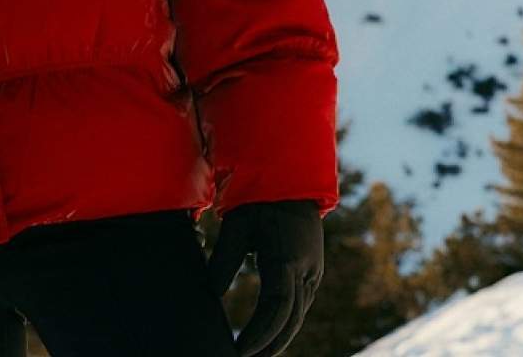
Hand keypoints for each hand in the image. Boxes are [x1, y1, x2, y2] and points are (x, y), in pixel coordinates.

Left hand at [204, 199, 323, 356]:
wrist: (292, 182)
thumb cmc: (259, 201)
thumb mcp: (236, 227)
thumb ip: (223, 261)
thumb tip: (210, 294)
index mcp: (287, 260)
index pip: (274, 309)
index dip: (258, 334)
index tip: (239, 350)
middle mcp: (306, 271)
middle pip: (290, 320)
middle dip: (269, 345)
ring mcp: (312, 273)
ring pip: (298, 316)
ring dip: (279, 338)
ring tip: (257, 356)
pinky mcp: (312, 272)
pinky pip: (300, 305)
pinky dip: (285, 324)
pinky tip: (272, 336)